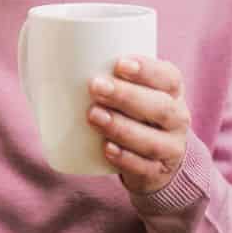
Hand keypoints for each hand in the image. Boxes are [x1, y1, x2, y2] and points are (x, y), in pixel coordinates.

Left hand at [86, 56, 190, 194]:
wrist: (157, 158)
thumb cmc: (134, 112)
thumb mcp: (132, 90)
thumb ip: (109, 75)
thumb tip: (54, 59)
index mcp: (172, 91)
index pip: (168, 78)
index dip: (147, 70)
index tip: (119, 63)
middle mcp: (177, 118)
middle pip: (160, 108)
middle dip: (126, 96)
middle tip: (95, 86)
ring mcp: (170, 148)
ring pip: (151, 140)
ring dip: (121, 128)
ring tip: (94, 115)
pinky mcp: (157, 173)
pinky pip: (144, 168)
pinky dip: (125, 159)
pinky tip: (106, 149)